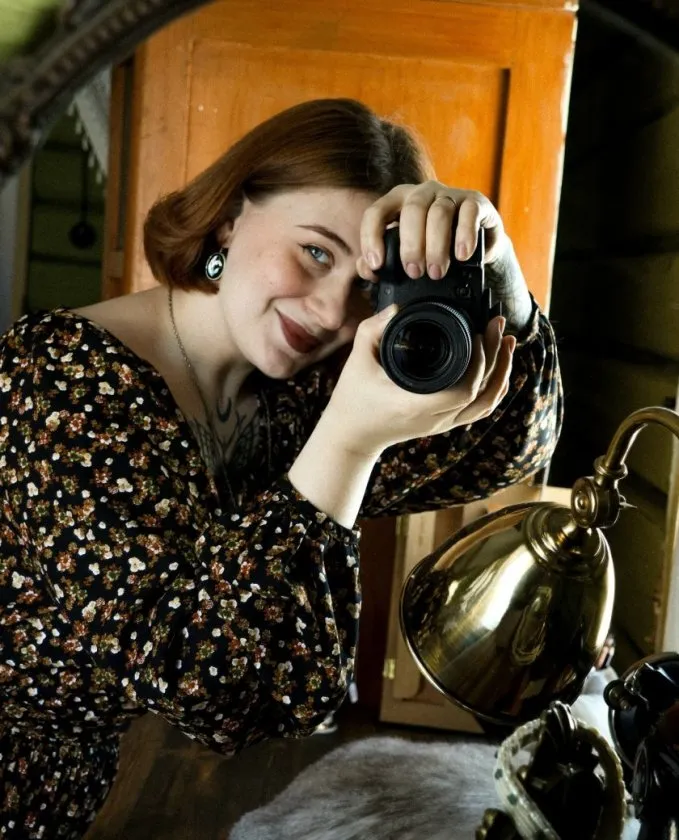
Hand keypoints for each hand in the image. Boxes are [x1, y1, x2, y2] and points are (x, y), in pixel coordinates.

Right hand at [323, 306, 515, 458]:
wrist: (351, 434)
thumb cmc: (353, 398)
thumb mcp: (358, 358)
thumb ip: (374, 328)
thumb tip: (398, 307)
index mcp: (416, 405)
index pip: (463, 389)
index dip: (480, 362)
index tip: (478, 332)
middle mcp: (434, 418)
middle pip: (483, 394)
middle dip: (498, 357)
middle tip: (498, 325)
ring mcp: (442, 424)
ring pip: (486, 404)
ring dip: (502, 373)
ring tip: (508, 342)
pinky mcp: (443, 423)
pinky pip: (479, 409)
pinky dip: (494, 388)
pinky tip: (499, 366)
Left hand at [356, 182, 532, 331]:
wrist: (476, 244)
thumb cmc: (434, 248)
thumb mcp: (406, 254)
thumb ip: (383, 261)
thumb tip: (367, 269)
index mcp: (398, 202)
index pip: (376, 212)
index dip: (372, 238)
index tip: (377, 264)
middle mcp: (422, 193)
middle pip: (412, 211)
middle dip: (411, 245)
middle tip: (415, 273)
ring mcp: (450, 194)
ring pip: (439, 212)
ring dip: (436, 245)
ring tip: (437, 272)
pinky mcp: (475, 202)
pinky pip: (469, 212)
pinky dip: (465, 235)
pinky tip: (462, 255)